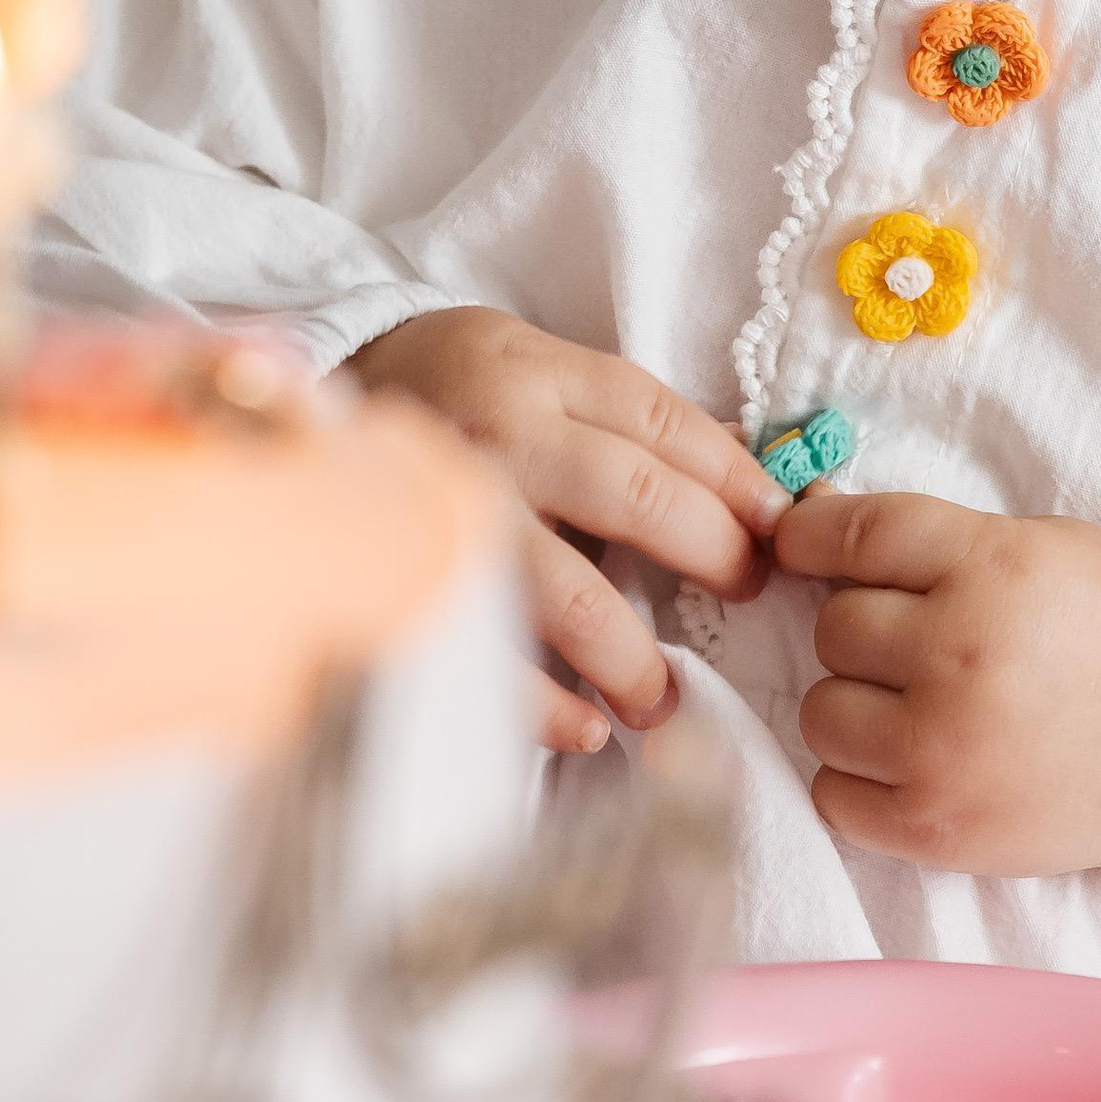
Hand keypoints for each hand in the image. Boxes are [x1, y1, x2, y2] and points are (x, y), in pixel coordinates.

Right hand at [353, 309, 788, 755]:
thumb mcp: (537, 370)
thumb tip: (745, 495)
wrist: (319, 389)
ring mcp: (454, 512)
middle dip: (710, 554)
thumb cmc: (454, 389)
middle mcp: (502, 437)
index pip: (665, 424)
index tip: (781, 531)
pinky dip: (546, 706)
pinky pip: (489, 659)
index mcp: (540, 376)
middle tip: (744, 594)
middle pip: (636, 497)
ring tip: (662, 698)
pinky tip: (588, 731)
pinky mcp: (410, 580)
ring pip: (568, 593)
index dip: (738, 480)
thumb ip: (622, 424)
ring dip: (631, 656)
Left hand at [775, 493, 1100, 878]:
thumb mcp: (1042, 546)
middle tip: (918, 649)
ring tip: (915, 710)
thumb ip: (933, 535)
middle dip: (866, 633)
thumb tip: (811, 519)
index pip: (856, 537)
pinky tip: (910, 763)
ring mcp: (944, 748)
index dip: (810, 538)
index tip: (802, 548)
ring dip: (855, 708)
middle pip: (834, 628)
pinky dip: (858, 779)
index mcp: (993, 568)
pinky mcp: (935, 826)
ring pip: (821, 713)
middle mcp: (960, 654)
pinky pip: (831, 793)